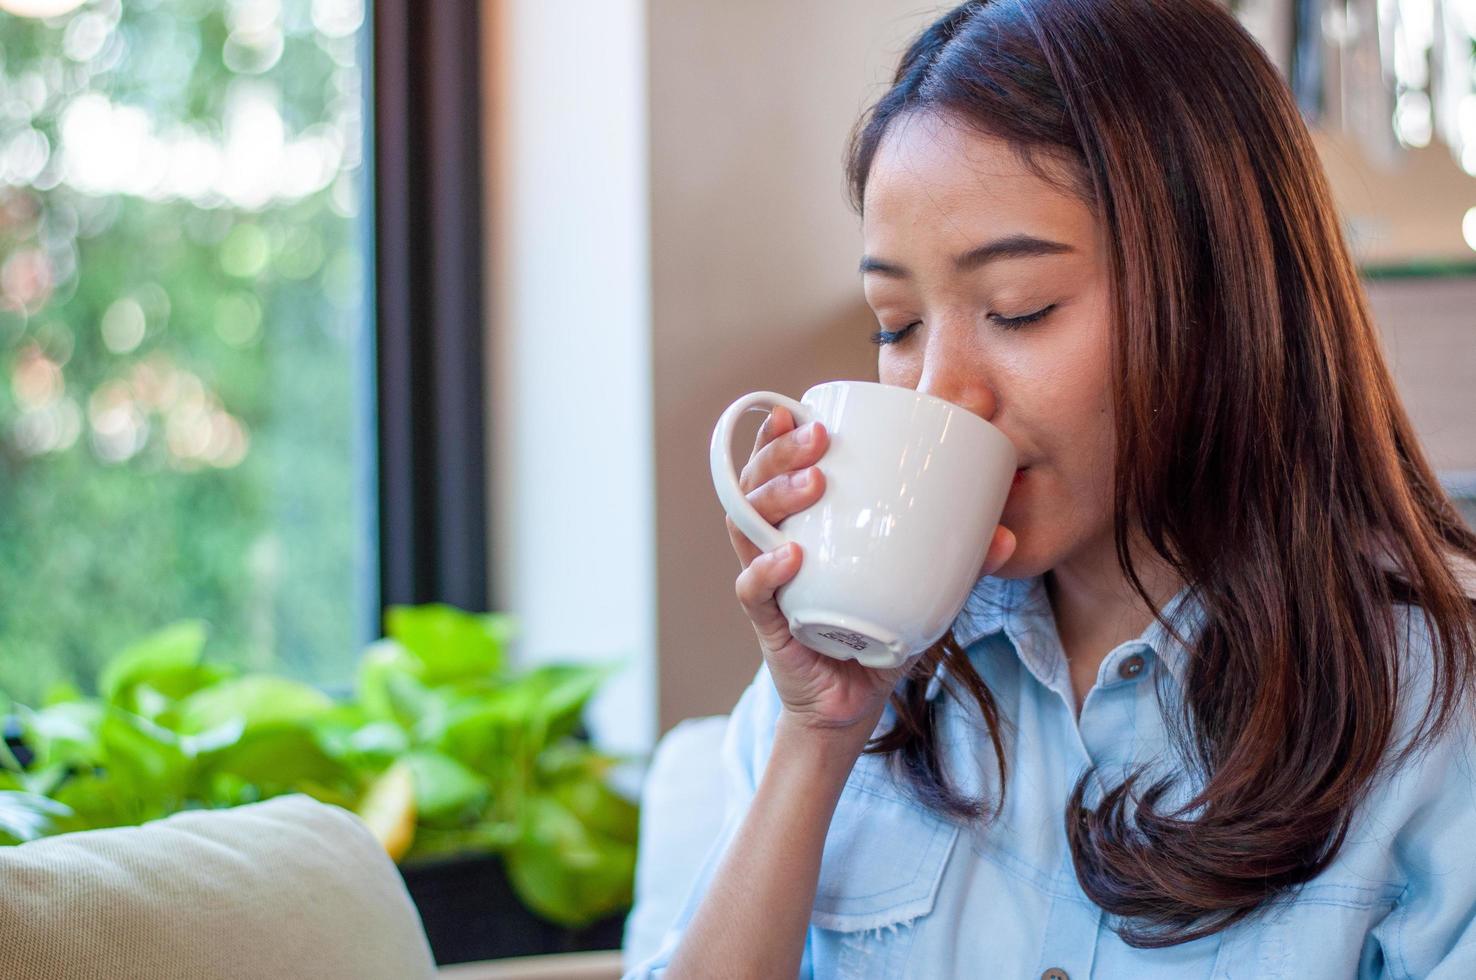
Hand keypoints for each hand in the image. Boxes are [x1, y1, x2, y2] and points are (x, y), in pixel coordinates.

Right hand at [727, 405, 1016, 739]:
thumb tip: (1006, 536)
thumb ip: (958, 563)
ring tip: (813, 482)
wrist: (851, 706)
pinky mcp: (769, 625)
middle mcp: (772, 546)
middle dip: (779, 454)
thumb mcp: (921, 590)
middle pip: (753, 485)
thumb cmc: (878, 636)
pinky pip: (753, 593)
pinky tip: (791, 556)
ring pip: (746, 528)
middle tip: (818, 437)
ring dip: (774, 497)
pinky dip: (765, 572)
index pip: (775, 468)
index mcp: (801, 526)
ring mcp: (767, 584)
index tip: (802, 406)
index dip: (776, 434)